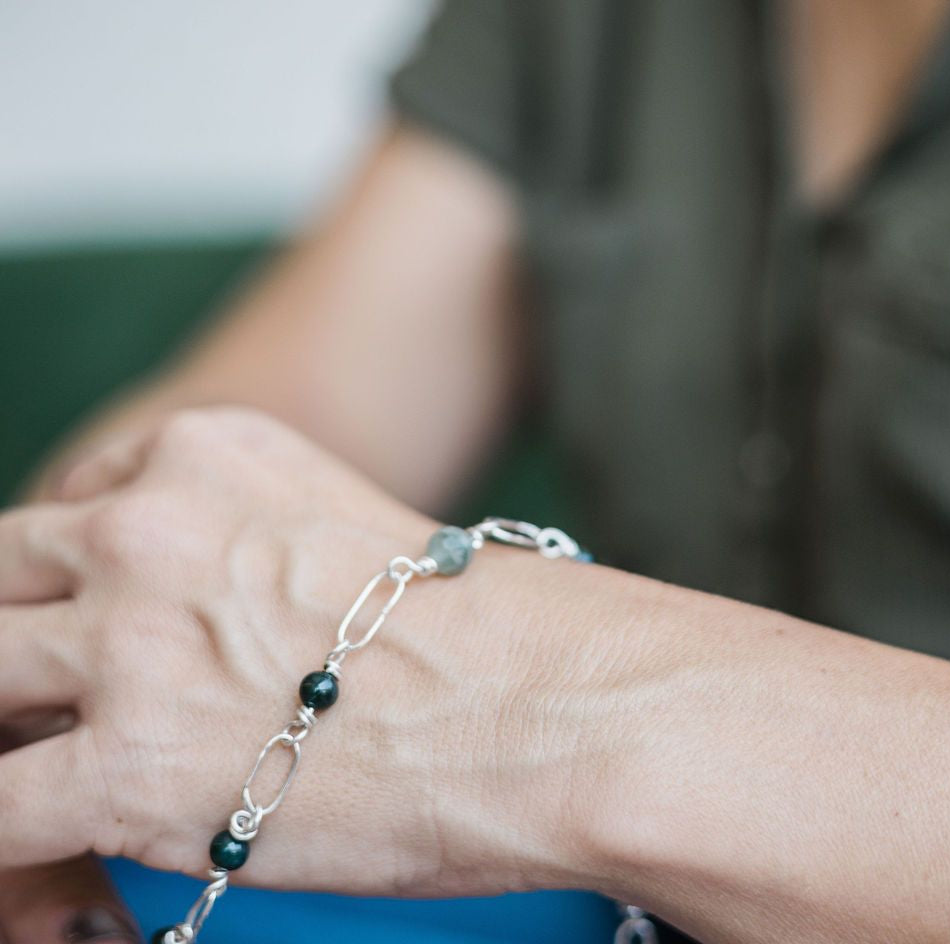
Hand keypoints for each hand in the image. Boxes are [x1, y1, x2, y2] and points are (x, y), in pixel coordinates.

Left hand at [0, 408, 614, 898]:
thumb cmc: (474, 627)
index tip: (86, 627)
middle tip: (60, 697)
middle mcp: (149, 525)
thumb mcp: (340, 528)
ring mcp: (128, 639)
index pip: (70, 501)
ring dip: (10, 729)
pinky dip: (12, 837)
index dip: (68, 580)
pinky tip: (58, 855)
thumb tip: (206, 630)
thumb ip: (246, 548)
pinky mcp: (128, 764)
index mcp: (203, 453)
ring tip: (63, 766)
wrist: (539, 697)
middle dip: (20, 640)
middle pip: (3, 576)